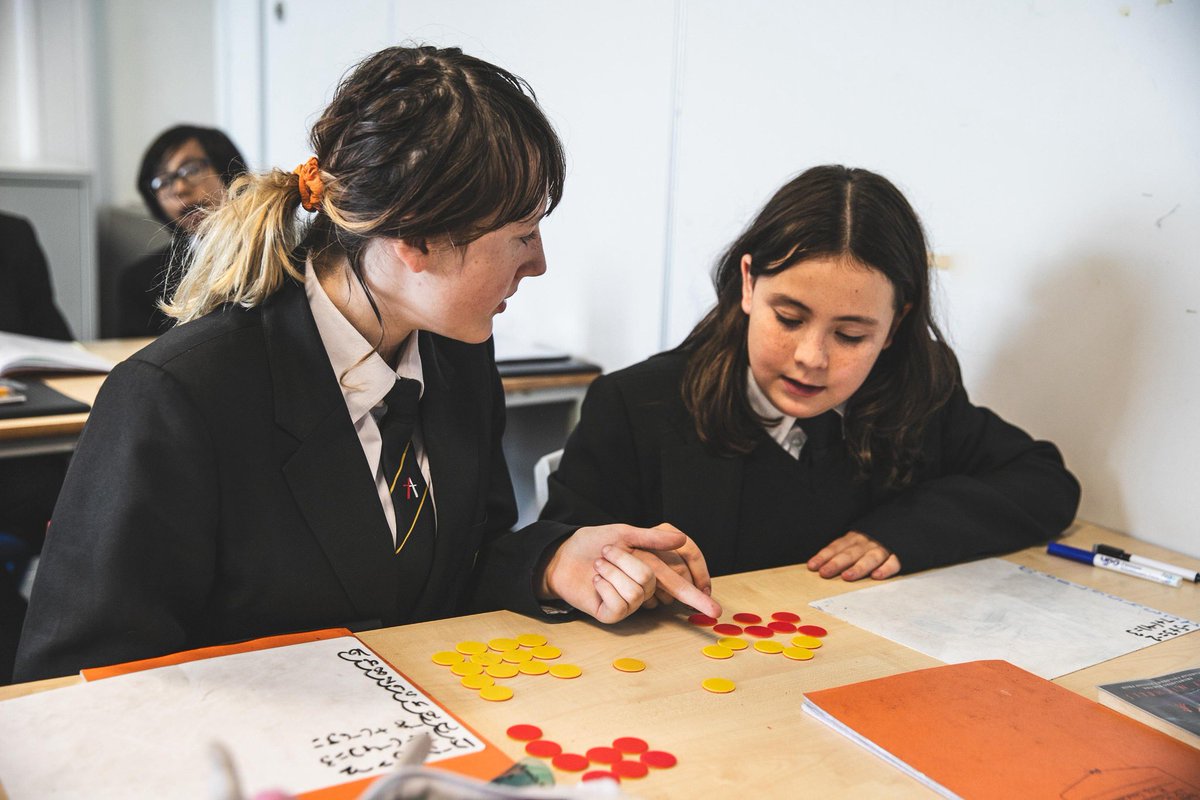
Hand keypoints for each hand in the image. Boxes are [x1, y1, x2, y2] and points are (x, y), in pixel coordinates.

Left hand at [539, 523, 721, 622]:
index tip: (710, 591)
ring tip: (602, 563)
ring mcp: (631, 601)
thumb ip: (651, 537)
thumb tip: (681, 539)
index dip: (699, 576)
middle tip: (714, 611)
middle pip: (675, 585)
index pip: (682, 568)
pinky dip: (606, 583)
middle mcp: (646, 584)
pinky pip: (622, 601)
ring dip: (617, 567)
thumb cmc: (592, 544)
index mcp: (653, 563)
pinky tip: (596, 580)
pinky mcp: (615, 612)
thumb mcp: (623, 533)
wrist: (562, 555)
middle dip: (694, 598)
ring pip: (643, 587)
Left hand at [807, 531, 900, 580]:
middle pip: (851, 553)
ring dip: (858, 567)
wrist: (910, 520)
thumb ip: (845, 548)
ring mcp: (884, 547)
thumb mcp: (860, 537)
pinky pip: (894, 562)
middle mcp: (868, 542)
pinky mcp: (901, 554)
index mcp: (856, 537)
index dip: (825, 556)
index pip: (838, 546)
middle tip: (824, 573)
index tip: (813, 566)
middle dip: (837, 563)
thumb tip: (821, 564)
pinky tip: (876, 576)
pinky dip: (886, 569)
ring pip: (870, 558)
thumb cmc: (879, 536)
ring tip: (847, 576)